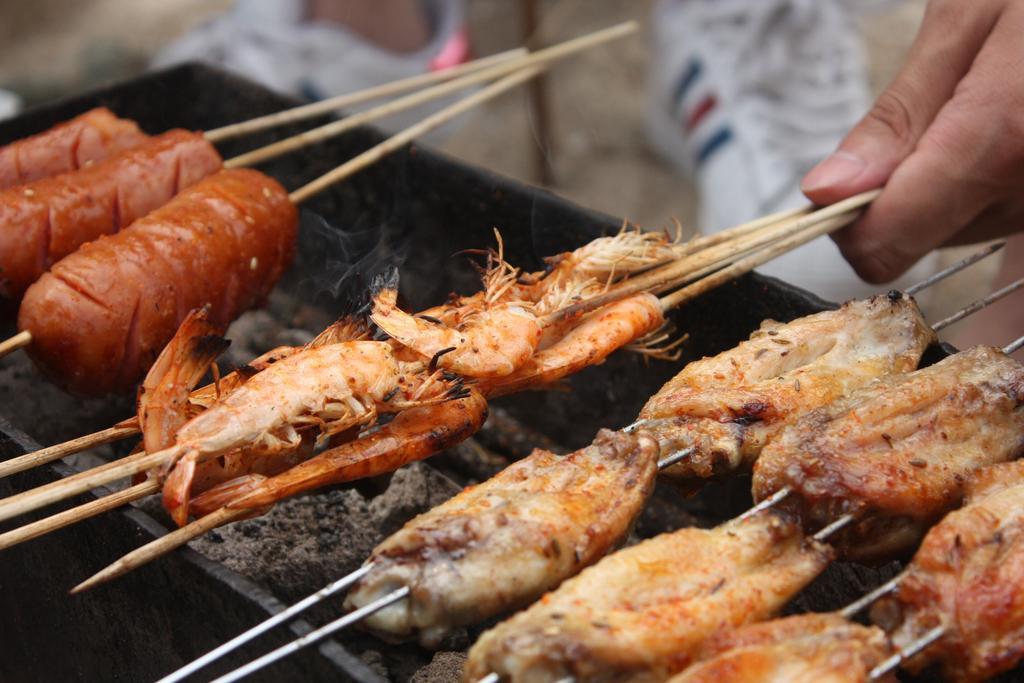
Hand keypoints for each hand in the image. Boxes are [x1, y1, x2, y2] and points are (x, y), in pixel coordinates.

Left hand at [801, 0, 1023, 282]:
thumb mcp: (971, 16)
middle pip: (926, 235)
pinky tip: (1007, 122)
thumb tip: (828, 192)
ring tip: (991, 97)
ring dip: (952, 180)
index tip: (838, 188)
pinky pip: (1012, 210)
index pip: (890, 239)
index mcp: (1007, 135)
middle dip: (906, 185)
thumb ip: (900, 116)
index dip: (849, 220)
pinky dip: (989, 178)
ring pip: (970, 225)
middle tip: (941, 105)